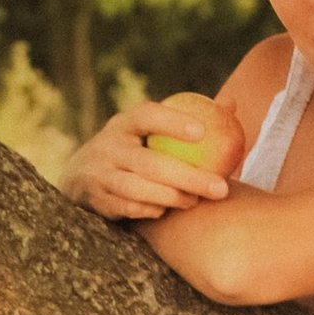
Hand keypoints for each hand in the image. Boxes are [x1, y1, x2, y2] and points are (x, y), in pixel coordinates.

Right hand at [62, 90, 247, 221]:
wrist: (81, 177)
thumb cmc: (134, 149)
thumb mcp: (149, 130)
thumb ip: (188, 119)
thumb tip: (232, 103)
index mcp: (125, 123)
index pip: (147, 115)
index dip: (172, 122)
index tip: (201, 131)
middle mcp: (108, 145)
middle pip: (150, 163)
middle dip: (188, 177)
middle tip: (220, 188)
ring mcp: (99, 173)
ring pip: (137, 188)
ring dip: (170, 197)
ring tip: (195, 201)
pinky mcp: (96, 198)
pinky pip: (127, 207)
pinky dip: (148, 209)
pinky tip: (166, 210)